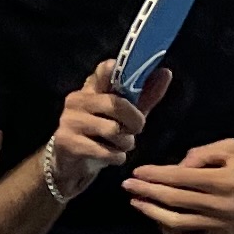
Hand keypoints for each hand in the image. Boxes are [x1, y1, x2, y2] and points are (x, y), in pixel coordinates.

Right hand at [43, 63, 168, 197]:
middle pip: (116, 104)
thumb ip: (145, 95)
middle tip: (136, 130)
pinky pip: (104, 151)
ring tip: (120, 145)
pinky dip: (116, 157)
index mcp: (92, 88)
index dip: (117, 70)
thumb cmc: (103, 134)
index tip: (129, 76)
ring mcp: (69, 120)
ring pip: (112, 130)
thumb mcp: (126, 114)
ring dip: (125, 143)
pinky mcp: (67, 141)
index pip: (104, 70)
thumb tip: (166, 72)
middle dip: (135, 121)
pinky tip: (112, 156)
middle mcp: (77, 100)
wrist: (73, 163)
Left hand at [121, 137, 233, 233]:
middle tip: (128, 186)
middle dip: (145, 192)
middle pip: (171, 200)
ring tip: (137, 203)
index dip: (153, 175)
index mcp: (221, 180)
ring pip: (174, 223)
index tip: (136, 172)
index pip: (177, 177)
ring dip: (151, 213)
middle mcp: (217, 205)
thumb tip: (177, 168)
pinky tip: (161, 224)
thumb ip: (202, 154)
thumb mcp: (233, 148)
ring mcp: (218, 226)